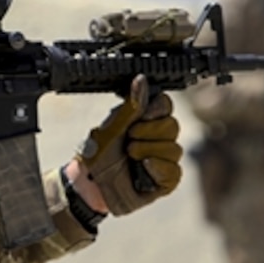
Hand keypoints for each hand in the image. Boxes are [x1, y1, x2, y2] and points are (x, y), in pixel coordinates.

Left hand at [76, 74, 182, 215]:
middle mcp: (157, 139)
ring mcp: (162, 160)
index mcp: (145, 121)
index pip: (165, 106)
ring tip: (130, 154)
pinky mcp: (163, 181)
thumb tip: (141, 79)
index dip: (157, 109)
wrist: (88, 183)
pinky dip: (158, 167)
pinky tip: (143, 167)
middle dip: (150, 131)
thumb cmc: (97, 154)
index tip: (142, 115)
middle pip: (173, 126)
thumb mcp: (113, 127)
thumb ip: (131, 106)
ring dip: (149, 150)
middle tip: (130, 137)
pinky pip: (174, 172)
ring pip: (174, 149)